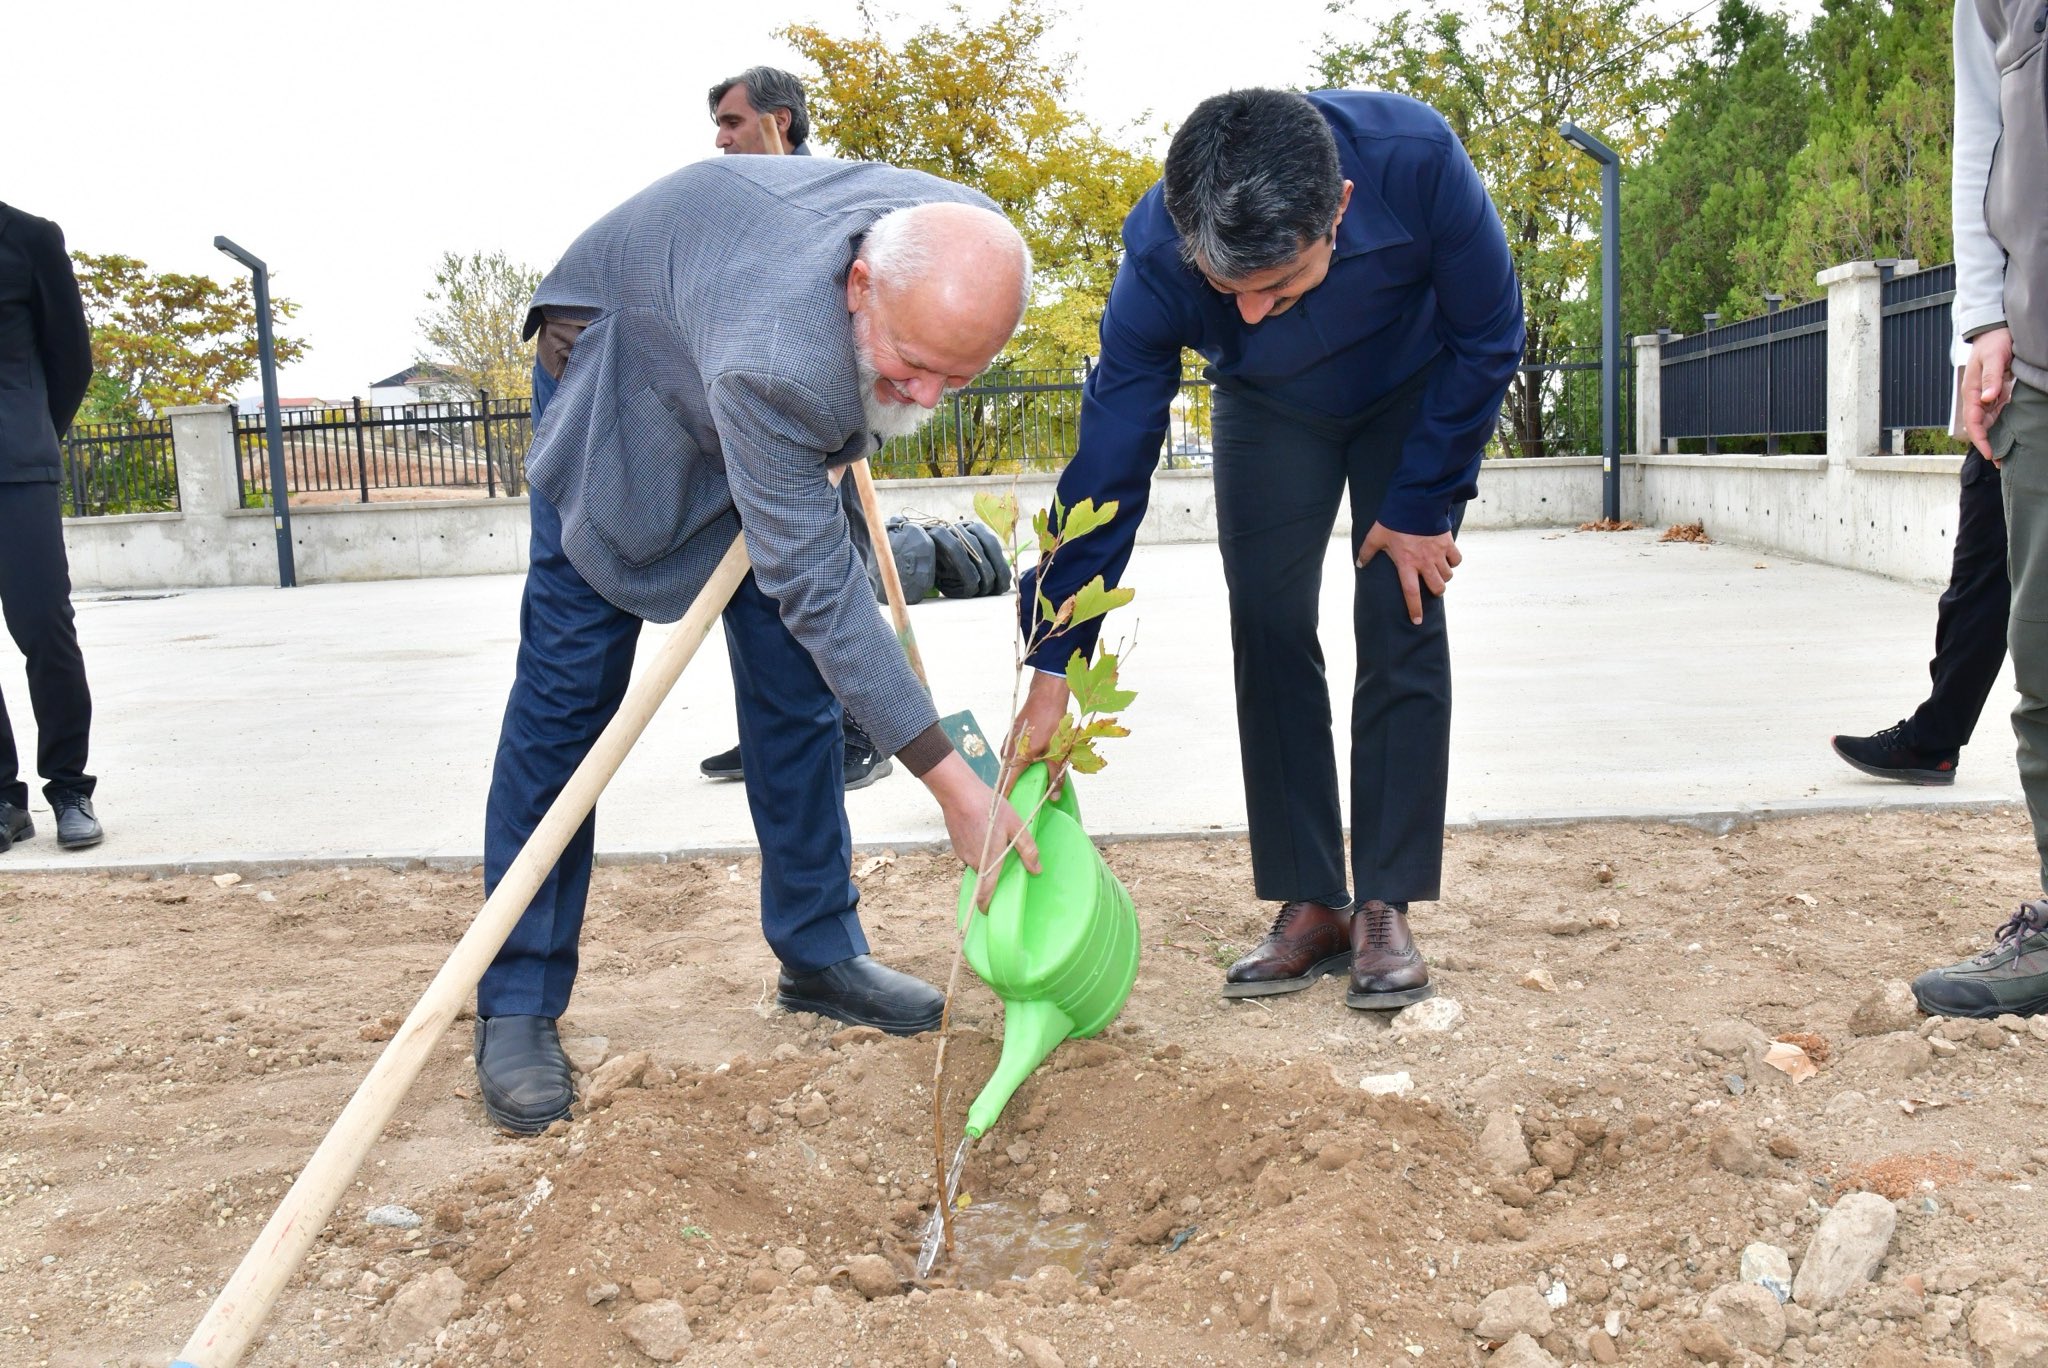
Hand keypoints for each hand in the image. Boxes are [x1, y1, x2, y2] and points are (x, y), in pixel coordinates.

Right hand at [920, 751, 1039, 908]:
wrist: (960, 793)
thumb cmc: (991, 808)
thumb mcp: (1016, 826)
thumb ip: (1027, 850)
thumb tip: (1037, 870)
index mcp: (989, 862)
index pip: (985, 893)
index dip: (986, 906)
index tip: (990, 912)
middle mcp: (973, 862)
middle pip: (984, 876)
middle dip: (993, 873)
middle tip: (1005, 858)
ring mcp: (962, 854)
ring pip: (977, 863)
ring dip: (986, 858)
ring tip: (994, 838)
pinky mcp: (956, 844)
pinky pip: (970, 853)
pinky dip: (977, 848)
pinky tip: (983, 831)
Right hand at [1003, 670, 1073, 798]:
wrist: (1047, 695)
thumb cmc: (1052, 723)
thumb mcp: (1058, 752)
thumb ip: (1056, 776)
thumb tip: (1055, 797)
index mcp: (1017, 759)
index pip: (1006, 786)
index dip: (1006, 799)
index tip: (1004, 812)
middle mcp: (1008, 752)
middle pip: (1006, 776)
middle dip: (1013, 789)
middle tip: (1020, 801)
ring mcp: (1008, 743)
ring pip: (1010, 765)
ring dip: (1017, 775)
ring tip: (1028, 784)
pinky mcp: (1012, 736)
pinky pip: (1013, 756)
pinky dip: (1019, 763)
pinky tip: (1031, 765)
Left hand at [1357, 522, 1461, 624]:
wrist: (1415, 502)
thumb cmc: (1394, 521)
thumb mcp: (1376, 536)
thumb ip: (1367, 552)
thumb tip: (1359, 564)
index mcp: (1406, 564)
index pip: (1411, 593)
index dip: (1414, 609)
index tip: (1418, 621)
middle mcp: (1425, 563)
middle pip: (1437, 588)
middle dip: (1436, 591)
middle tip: (1431, 587)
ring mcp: (1438, 554)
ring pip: (1447, 576)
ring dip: (1444, 577)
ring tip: (1437, 573)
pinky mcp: (1448, 543)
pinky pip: (1456, 559)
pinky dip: (1453, 562)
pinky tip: (1447, 559)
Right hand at [1963, 327, 2014, 463]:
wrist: (1994, 331)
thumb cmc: (1993, 343)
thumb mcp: (1993, 358)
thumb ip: (1990, 378)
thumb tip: (1985, 399)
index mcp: (1971, 392)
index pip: (1973, 422)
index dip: (1980, 440)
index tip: (1989, 454)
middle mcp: (1977, 398)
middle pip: (1980, 427)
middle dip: (1989, 444)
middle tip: (2001, 462)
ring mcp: (1986, 396)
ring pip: (1990, 422)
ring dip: (1997, 437)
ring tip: (2007, 453)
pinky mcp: (1996, 393)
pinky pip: (1999, 413)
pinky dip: (2004, 426)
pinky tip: (2013, 434)